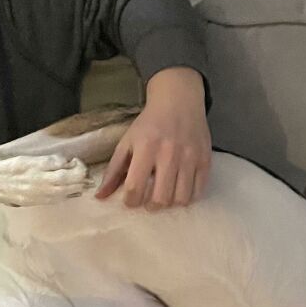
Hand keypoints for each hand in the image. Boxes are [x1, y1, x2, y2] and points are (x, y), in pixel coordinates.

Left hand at [96, 67, 210, 208]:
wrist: (178, 100)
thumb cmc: (149, 124)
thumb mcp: (127, 142)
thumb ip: (113, 171)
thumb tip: (100, 197)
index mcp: (145, 148)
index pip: (135, 188)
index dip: (130, 201)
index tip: (131, 199)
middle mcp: (169, 153)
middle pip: (160, 198)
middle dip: (151, 206)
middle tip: (149, 202)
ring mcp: (190, 157)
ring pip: (181, 199)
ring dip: (171, 203)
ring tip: (165, 196)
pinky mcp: (205, 160)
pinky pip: (198, 191)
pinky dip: (188, 197)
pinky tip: (180, 189)